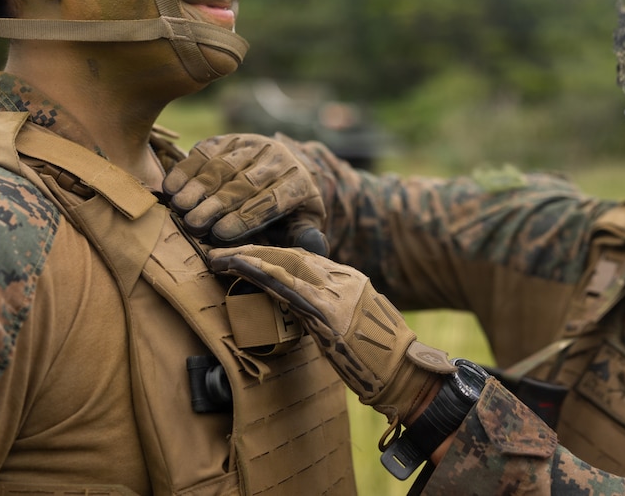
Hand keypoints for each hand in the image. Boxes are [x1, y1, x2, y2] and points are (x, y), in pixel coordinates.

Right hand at [163, 134, 327, 253]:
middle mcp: (276, 157)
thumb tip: (316, 245)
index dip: (246, 217)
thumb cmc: (288, 206)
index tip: (221, 233)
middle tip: (194, 224)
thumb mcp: (303, 221)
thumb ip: (304, 234)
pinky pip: (204, 152)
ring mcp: (250, 144)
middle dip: (217, 204)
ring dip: (198, 186)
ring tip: (181, 206)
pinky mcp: (227, 139)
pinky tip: (172, 186)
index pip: (272, 200)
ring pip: (222, 166)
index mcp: (298, 181)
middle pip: (244, 183)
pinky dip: (186, 169)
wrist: (282, 168)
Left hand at [207, 245, 455, 423]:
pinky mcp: (326, 312)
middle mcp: (343, 279)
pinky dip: (259, 273)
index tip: (249, 254)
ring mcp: (336, 293)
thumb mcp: (358, 326)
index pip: (305, 258)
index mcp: (352, 280)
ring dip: (248, 258)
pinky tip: (237, 267)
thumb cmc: (382, 360)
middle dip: (255, 250)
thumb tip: (305, 314)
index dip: (273, 254)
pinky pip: (285, 286)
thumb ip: (332, 312)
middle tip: (223, 251)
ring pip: (284, 264)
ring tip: (220, 258)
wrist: (404, 374)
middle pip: (291, 255)